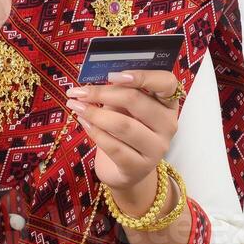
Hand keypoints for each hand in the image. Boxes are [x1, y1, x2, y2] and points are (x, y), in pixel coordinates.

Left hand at [64, 70, 182, 201]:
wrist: (127, 167)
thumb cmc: (126, 128)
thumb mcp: (126, 107)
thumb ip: (119, 91)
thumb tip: (95, 77)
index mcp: (168, 103)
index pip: (167, 83)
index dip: (142, 75)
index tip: (112, 75)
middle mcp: (168, 125)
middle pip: (137, 101)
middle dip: (103, 93)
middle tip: (79, 91)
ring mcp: (157, 148)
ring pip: (123, 125)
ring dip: (94, 113)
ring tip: (76, 106)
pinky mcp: (140, 167)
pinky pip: (114, 147)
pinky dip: (95, 132)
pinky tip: (84, 123)